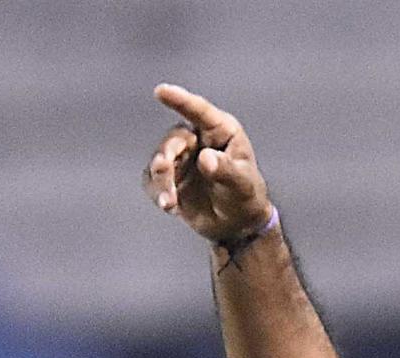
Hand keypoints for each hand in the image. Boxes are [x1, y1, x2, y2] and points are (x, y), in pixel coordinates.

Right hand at [145, 83, 274, 244]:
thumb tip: (205, 158)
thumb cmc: (246, 195)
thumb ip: (225, 170)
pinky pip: (153, 180)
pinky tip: (170, 207)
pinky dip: (158, 192)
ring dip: (161, 179)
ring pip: (160, 160)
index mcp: (220, 131)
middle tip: (164, 168)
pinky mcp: (169, 177)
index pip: (199, 111)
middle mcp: (197, 139)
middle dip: (166, 154)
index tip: (161, 91)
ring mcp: (181, 158)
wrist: (237, 224)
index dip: (179, 100)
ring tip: (169, 202)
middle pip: (174, 139)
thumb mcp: (242, 183)